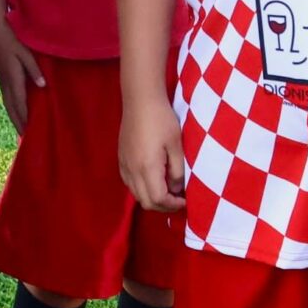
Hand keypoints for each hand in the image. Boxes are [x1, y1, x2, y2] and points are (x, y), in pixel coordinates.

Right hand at [0, 16, 44, 137]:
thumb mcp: (25, 52)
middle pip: (13, 108)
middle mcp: (6, 82)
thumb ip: (34, 69)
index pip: (21, 103)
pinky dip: (12, 108)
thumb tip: (43, 86)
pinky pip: (7, 97)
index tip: (31, 132)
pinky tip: (16, 111)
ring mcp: (2, 80)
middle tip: (26, 140)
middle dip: (19, 123)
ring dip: (15, 118)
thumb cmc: (11, 38)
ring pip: (8, 104)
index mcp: (13, 77)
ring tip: (21, 131)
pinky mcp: (2, 77)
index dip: (26, 118)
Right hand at [120, 92, 186, 211]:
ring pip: (136, 194)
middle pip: (146, 202)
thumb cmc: (162, 120)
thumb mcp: (176, 145)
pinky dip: (142, 189)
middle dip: (163, 206)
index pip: (158, 199)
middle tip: (178, 199)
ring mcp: (124, 165)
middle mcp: (132, 170)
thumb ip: (177, 171)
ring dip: (152, 198)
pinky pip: (130, 183)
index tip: (185, 200)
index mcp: (147, 167)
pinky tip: (153, 179)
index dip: (173, 205)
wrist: (140, 100)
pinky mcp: (121, 159)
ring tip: (167, 190)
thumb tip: (176, 189)